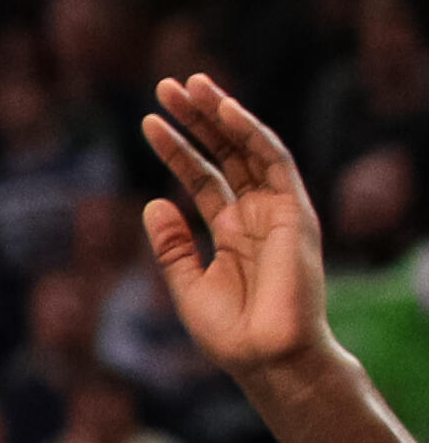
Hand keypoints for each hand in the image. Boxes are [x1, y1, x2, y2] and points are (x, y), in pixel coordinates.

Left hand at [140, 72, 334, 379]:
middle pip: (225, 154)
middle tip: (167, 85)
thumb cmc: (231, 332)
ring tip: (190, 84)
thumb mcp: (187, 283)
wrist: (266, 358)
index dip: (177, 148)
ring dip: (220, 114)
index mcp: (232, 232)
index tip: (148, 122)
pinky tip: (224, 109)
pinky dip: (250, 132)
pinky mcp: (295, 213)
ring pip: (249, 149)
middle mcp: (256, 216)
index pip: (203, 177)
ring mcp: (277, 212)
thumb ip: (173, 244)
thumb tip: (153, 202)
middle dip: (197, 119)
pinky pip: (273, 162)